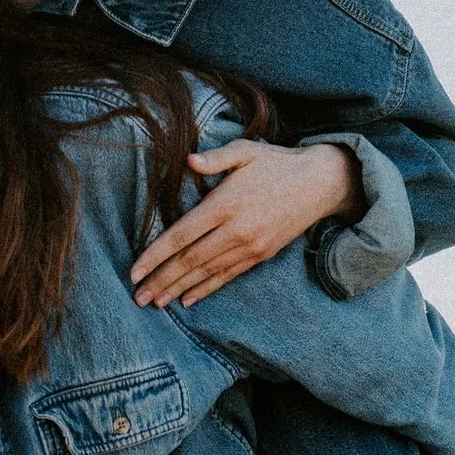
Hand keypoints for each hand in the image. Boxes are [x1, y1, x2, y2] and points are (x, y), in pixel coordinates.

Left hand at [130, 140, 360, 307]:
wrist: (319, 183)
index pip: (181, 235)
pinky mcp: (261, 255)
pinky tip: (188, 299)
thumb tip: (189, 160)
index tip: (135, 270)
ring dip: (179, 289)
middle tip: (138, 296)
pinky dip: (206, 289)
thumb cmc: (276, 163)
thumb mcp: (246, 151)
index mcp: (225, 204)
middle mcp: (235, 230)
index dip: (155, 255)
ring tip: (156, 303)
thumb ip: (215, 158)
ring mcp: (249, 246)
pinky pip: (227, 276)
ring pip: (207, 273)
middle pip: (190, 260)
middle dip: (161, 280)